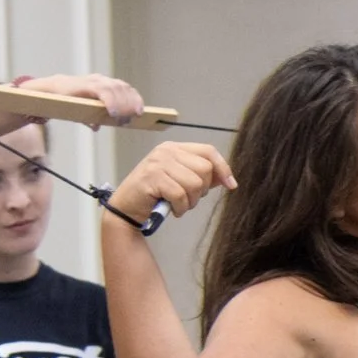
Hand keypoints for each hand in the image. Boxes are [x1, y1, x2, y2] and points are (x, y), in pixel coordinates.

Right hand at [19, 72, 145, 126]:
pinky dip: (111, 102)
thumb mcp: (84, 110)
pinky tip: (113, 113)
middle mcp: (102, 80)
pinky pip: (103, 92)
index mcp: (105, 84)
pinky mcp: (86, 84)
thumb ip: (94, 116)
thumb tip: (97, 127)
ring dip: (122, 105)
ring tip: (123, 119)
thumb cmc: (68, 101)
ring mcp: (94, 81)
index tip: (141, 111)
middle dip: (130, 104)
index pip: (125, 89)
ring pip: (116, 90)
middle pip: (123, 89)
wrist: (48, 93)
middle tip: (131, 119)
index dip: (135, 99)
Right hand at [111, 140, 235, 222]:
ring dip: (191, 201)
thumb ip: (200, 176)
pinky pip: (180, 195)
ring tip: (179, 205)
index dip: (223, 168)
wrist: (126, 208)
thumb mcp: (180, 181)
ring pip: (194, 183)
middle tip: (188, 199)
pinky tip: (172, 209)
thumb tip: (226, 178)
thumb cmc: (155, 195)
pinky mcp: (152, 177)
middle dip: (202, 190)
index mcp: (175, 148)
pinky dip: (180, 208)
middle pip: (205, 169)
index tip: (231, 185)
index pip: (208, 151)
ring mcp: (158, 163)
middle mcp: (166, 151)